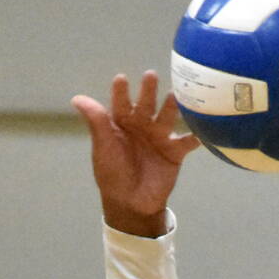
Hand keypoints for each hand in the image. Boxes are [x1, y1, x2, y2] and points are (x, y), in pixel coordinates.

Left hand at [71, 71, 197, 237]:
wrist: (131, 203)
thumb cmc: (112, 174)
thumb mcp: (102, 148)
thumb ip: (96, 122)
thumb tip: (76, 98)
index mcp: (122, 123)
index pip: (121, 103)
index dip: (121, 92)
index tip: (121, 79)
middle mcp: (143, 125)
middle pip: (146, 104)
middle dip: (148, 90)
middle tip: (150, 75)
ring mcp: (160, 136)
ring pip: (168, 116)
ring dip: (172, 106)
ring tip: (175, 96)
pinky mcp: (175, 152)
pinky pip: (187, 142)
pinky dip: (196, 136)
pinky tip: (201, 131)